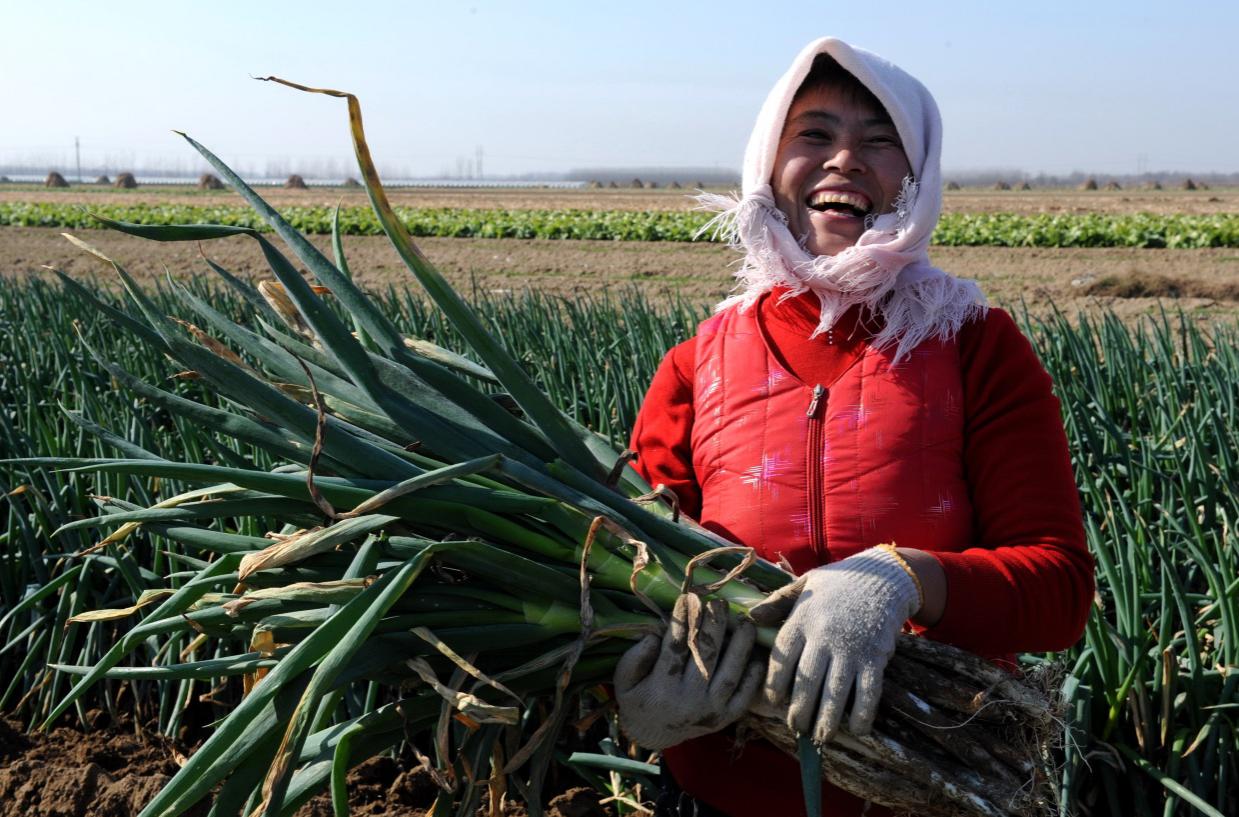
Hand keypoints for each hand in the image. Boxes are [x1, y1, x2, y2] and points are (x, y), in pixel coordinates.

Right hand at [613, 593, 763, 750]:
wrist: (652, 734)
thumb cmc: (636, 698)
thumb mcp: (623, 679)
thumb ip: (635, 657)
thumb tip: (655, 635)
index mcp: (661, 689)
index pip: (675, 647)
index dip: (682, 620)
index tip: (688, 597)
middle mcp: (688, 701)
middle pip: (706, 656)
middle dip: (714, 626)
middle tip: (719, 602)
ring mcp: (710, 711)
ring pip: (730, 674)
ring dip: (740, 646)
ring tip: (746, 622)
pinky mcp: (725, 718)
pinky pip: (744, 697)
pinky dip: (753, 677)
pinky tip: (756, 655)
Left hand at [748, 545, 920, 743]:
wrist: (883, 575)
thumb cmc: (838, 582)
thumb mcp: (804, 584)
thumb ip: (777, 603)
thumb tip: (750, 618)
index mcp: (802, 619)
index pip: (781, 659)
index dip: (775, 684)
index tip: (774, 702)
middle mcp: (823, 636)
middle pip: (805, 682)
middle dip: (799, 710)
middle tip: (796, 726)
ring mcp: (850, 648)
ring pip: (833, 693)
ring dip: (826, 720)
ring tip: (820, 736)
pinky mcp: (875, 656)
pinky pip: (867, 692)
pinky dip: (861, 714)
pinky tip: (856, 729)